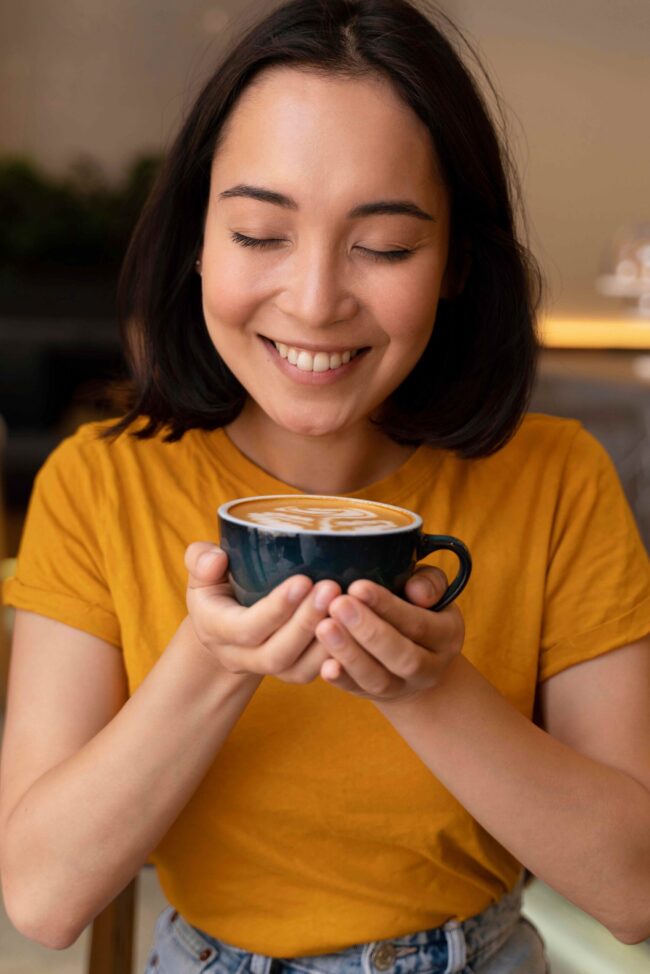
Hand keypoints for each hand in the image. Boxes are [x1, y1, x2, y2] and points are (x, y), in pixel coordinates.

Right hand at [184, 542, 341, 681]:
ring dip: (326, 641)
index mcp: (216, 629)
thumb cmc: (217, 585)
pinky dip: (337, 656)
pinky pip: (315, 673)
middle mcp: (239, 656)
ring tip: (349, 606)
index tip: (304, 580)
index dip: (276, 609)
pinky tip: (356, 628)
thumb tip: (215, 559)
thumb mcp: (202, 570)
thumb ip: (201, 560)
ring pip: (298, 669)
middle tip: (332, 588)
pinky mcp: (292, 671)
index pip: (246, 628)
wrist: (227, 623)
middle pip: (276, 654)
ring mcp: (267, 668)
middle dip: (306, 623)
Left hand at [314, 567, 463, 703]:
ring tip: (324, 627)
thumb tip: (416, 591)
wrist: (418, 655)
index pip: (418, 623)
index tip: (357, 587)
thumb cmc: (417, 607)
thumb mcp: (430, 589)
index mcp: (447, 635)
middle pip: (402, 656)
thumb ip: (429, 583)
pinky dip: (342, 679)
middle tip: (337, 605)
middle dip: (368, 631)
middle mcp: (430, 667)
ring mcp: (403, 687)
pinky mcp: (376, 696)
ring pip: (378, 679)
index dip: (387, 606)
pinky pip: (358, 691)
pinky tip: (325, 664)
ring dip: (350, 654)